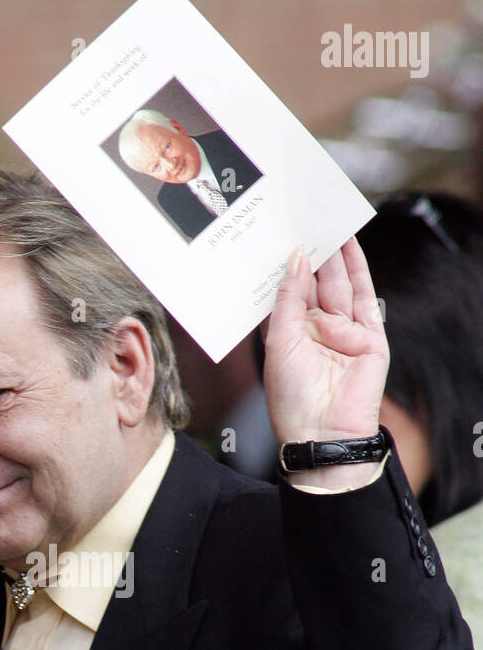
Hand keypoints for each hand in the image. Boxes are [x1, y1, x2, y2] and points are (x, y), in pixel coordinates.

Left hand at [262, 237, 388, 448]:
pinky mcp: (369, 337)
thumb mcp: (279, 340)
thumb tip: (297, 258)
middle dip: (312, 253)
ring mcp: (345, 333)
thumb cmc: (292, 398)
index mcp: (291, 336)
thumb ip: (288, 298)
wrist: (322, 431)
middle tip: (304, 217)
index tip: (279, 235)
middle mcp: (317, 331)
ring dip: (334, 254)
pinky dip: (357, 269)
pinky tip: (348, 245)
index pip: (289, 293)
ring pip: (339, 285)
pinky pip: (363, 296)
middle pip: (316, 284)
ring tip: (326, 220)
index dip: (286, 266)